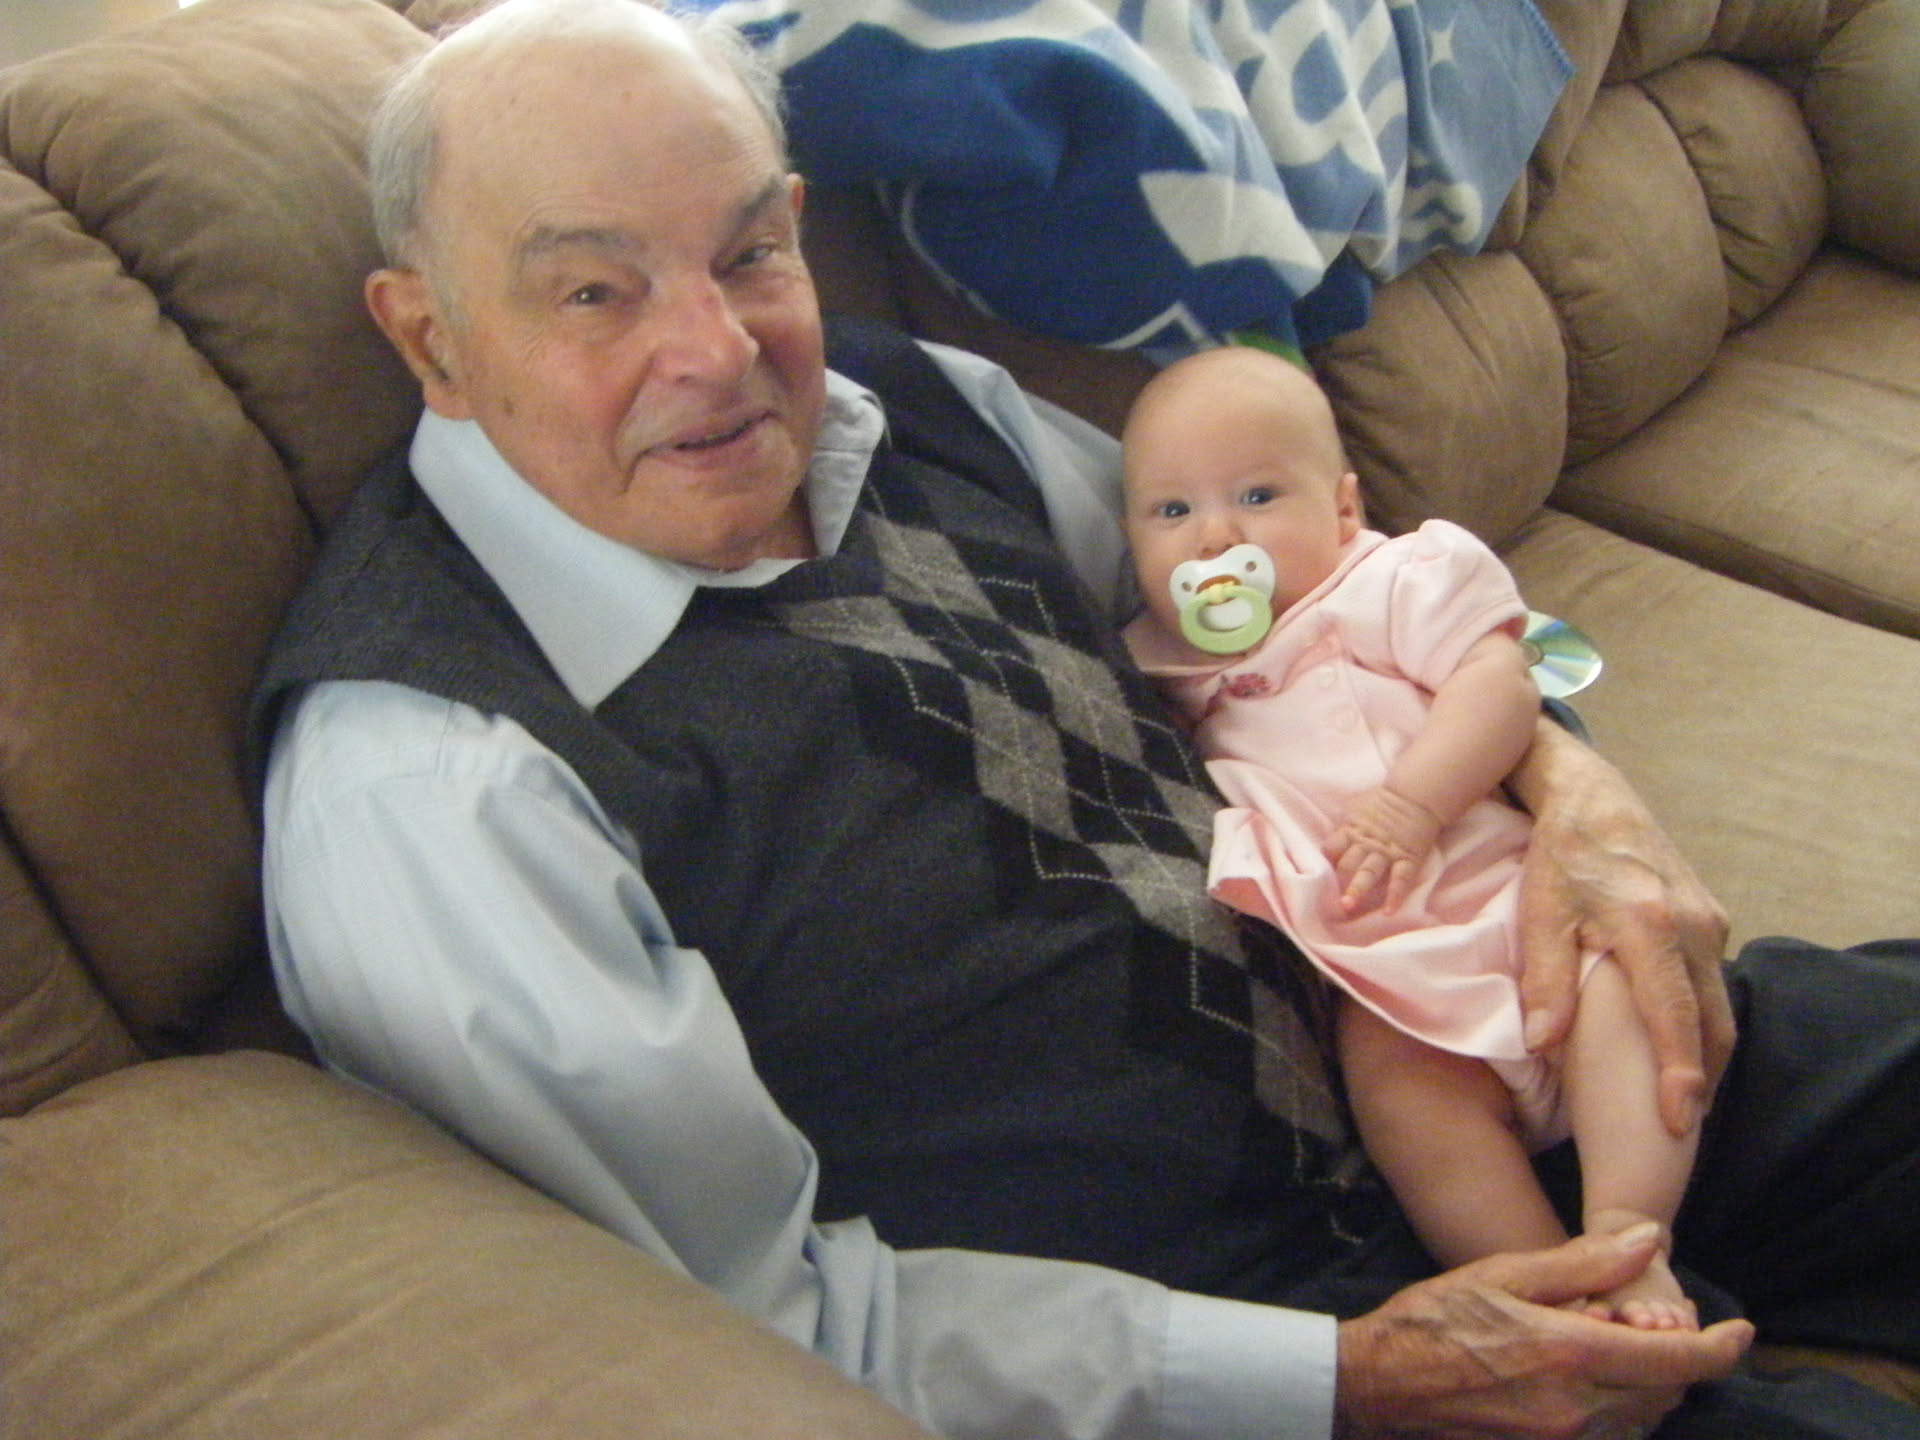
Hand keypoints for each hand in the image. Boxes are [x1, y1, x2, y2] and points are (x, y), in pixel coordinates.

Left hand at [1326, 786, 1441, 914]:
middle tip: (1328, 900)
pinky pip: (1401, 879)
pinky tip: (1389, 911)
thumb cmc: (1384, 801)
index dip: (1325, 861)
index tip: (1318, 876)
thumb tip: (1330, 843)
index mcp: (1351, 829)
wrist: (1416, 794)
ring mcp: (1388, 851)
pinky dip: (1396, 896)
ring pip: (1369, 872)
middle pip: (1348, 863)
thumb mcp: (1357, 809)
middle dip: (1337, 880)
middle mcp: (1367, 842)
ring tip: (1348, 906)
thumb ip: (1345, 826)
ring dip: (1358, 889)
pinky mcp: (1408, 857)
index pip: (1332, 847)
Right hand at [1334, 1227, 1752, 1438]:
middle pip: (1666, 1393)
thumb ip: (1582, 1264)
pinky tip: (1586, 1377)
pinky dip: (1617, 1406)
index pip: (1677, 1362)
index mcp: (1570, 1355)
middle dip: (1676, 1358)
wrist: (1380, 1385)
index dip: (1720, 1348)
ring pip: (1642, 1418)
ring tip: (1610, 1343)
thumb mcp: (1504, 1274)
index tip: (1741, 1330)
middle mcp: (1577, 1410)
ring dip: (1646, 1383)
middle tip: (1650, 1320)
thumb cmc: (1434, 1320)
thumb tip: (1649, 1241)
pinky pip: (1608, 1435)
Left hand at [1506, 724, 1732, 1135]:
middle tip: (1680, 1133)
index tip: (1677, 1123)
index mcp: (1650, 924)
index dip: (1680, 1075)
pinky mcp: (1710, 917)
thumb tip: (1543, 1043)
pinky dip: (1702, 1024)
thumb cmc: (1559, 852)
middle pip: (1712, 1022)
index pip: (1675, 1016)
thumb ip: (1545, 976)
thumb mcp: (1540, 909)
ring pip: (1719, 1007)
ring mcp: (1709, 920)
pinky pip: (1713, 985)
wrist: (1592, 793)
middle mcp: (1693, 924)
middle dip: (1701, 1082)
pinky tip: (1678, 1053)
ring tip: (1679, 1105)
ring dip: (1705, 1057)